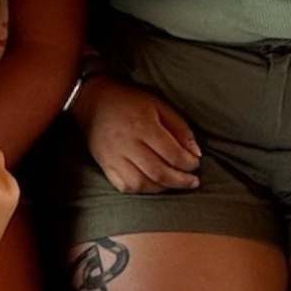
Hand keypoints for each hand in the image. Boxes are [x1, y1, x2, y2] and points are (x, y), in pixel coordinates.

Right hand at [72, 74, 201, 192]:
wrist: (94, 100)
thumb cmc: (131, 102)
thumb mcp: (159, 106)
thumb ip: (180, 128)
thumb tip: (196, 154)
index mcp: (143, 125)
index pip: (172, 153)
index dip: (189, 163)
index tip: (196, 164)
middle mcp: (127, 143)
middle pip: (158, 172)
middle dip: (180, 181)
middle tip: (192, 182)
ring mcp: (113, 156)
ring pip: (141, 183)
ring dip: (162, 188)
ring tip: (173, 184)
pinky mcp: (104, 164)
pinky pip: (123, 186)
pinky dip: (141, 190)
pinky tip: (152, 185)